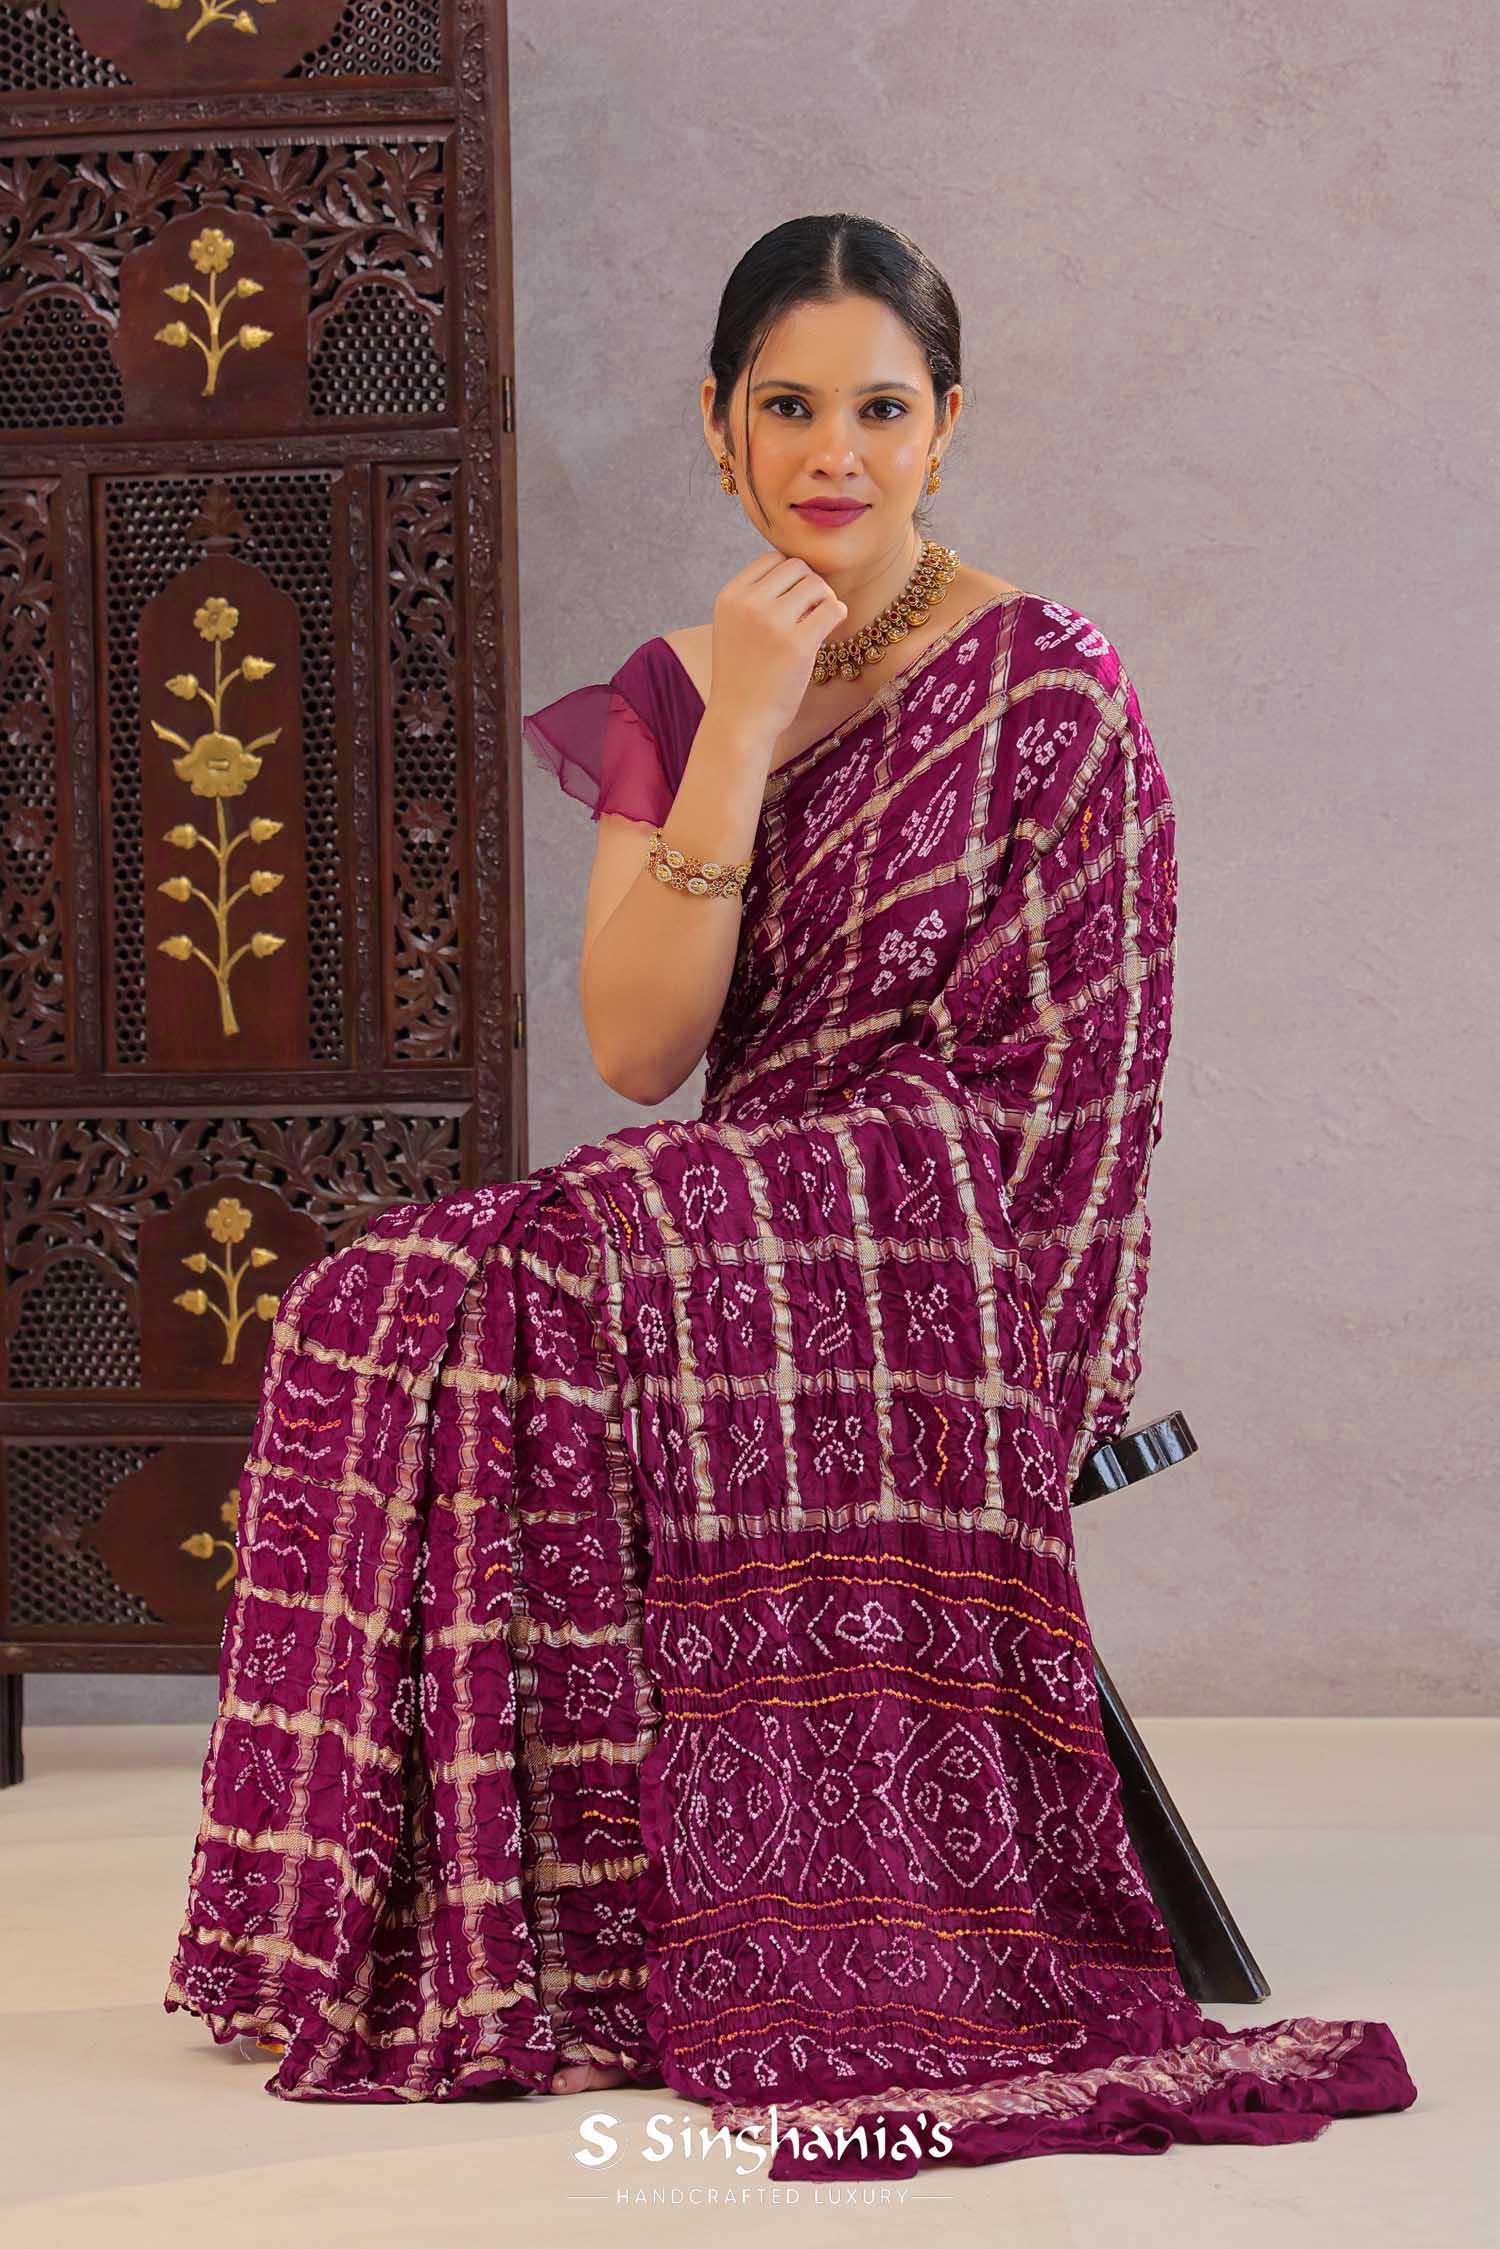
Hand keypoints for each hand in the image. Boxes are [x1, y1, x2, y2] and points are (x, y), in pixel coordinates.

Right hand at [703, 552, 848, 749]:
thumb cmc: (743, 676)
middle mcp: (749, 603)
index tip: (793, 602)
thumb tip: (801, 570)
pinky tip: (828, 632)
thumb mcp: (733, 627)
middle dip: (809, 587)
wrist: (740, 720)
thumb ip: (756, 597)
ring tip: (816, 625)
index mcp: (730, 596)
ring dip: (824, 601)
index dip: (790, 577)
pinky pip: (833, 608)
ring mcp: (773, 622)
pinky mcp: (798, 643)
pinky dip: (837, 615)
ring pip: (817, 585)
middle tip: (809, 614)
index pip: (772, 559)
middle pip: (797, 567)